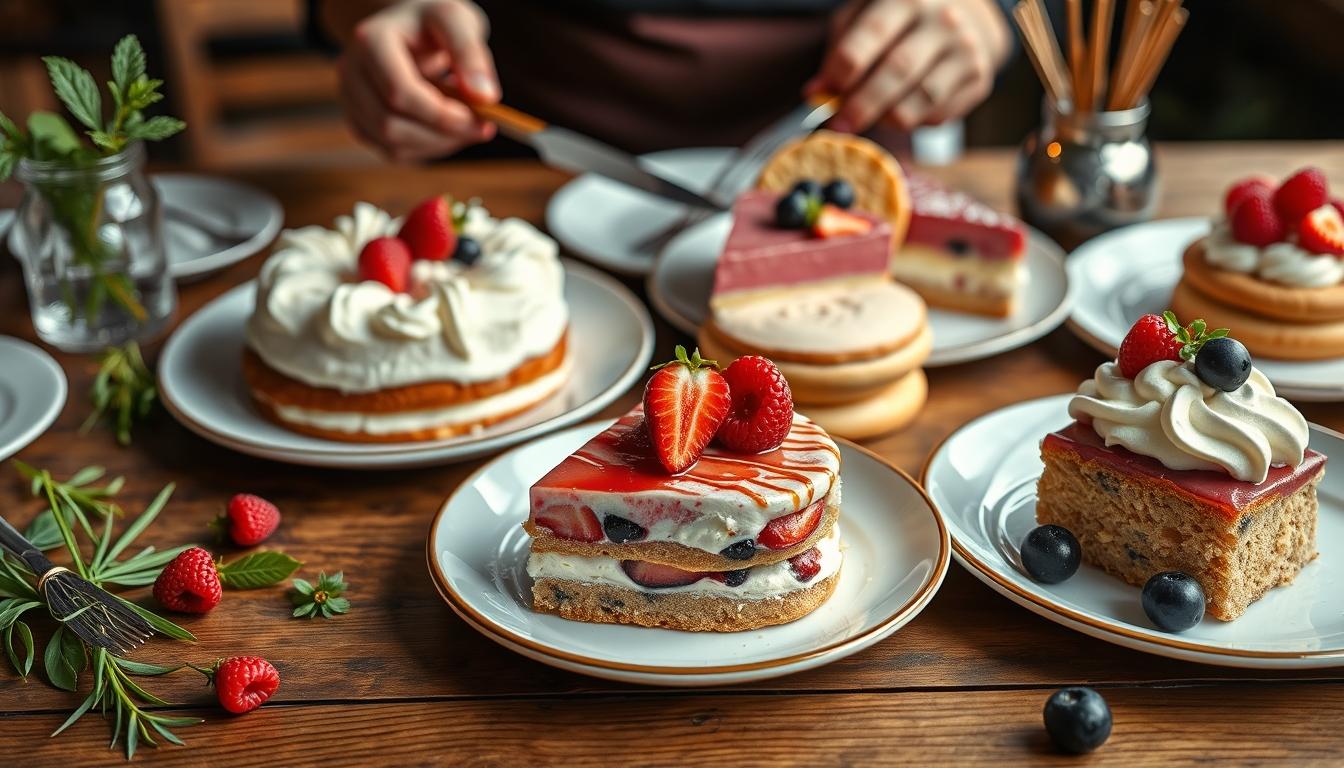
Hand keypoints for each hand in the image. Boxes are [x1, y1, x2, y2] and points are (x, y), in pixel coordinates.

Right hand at [338, 0, 498, 160]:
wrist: (408, 28)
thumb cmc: (432, 23)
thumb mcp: (456, 21)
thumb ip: (471, 54)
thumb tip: (485, 97)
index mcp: (371, 41)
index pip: (400, 92)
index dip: (441, 115)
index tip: (482, 121)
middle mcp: (351, 71)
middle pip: (391, 124)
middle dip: (443, 135)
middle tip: (482, 128)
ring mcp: (350, 100)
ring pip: (392, 144)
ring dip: (438, 144)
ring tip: (467, 124)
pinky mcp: (360, 121)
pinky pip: (393, 152)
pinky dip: (427, 149)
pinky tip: (447, 129)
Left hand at [807, 0, 1010, 132]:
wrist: (965, 16)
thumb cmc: (900, 18)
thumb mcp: (865, 16)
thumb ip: (839, 50)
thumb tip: (816, 93)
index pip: (872, 33)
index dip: (844, 69)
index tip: (822, 94)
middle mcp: (943, 19)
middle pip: (897, 70)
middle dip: (862, 105)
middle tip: (840, 125)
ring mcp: (965, 49)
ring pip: (921, 100)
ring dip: (887, 118)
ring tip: (870, 118)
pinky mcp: (978, 79)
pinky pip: (938, 114)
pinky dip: (913, 121)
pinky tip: (902, 109)